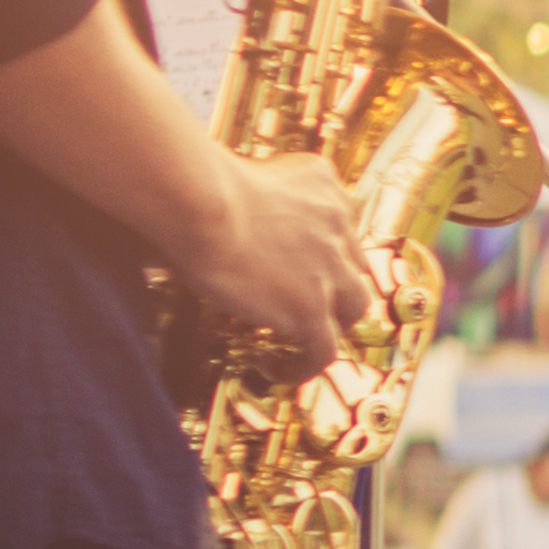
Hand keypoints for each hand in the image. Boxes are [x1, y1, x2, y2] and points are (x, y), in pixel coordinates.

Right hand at [174, 149, 379, 363]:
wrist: (202, 202)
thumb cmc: (194, 187)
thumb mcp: (236, 177)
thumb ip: (244, 198)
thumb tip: (201, 225)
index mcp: (320, 182)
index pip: (338, 222)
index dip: (324, 249)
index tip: (303, 263)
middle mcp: (335, 222)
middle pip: (355, 264)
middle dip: (339, 286)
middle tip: (314, 302)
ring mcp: (328, 267)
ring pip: (353, 306)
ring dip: (334, 324)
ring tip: (307, 341)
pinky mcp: (309, 305)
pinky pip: (324, 348)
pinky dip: (310, 364)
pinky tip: (286, 371)